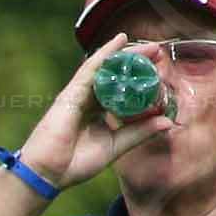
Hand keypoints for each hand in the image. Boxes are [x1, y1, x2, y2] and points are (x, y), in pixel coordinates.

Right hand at [14, 34, 178, 192]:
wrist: (48, 173)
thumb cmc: (75, 164)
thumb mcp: (115, 147)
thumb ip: (139, 133)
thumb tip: (167, 122)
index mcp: (98, 114)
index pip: (122, 92)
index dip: (140, 82)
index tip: (160, 75)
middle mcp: (89, 101)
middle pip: (116, 76)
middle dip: (137, 64)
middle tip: (159, 54)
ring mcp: (79, 95)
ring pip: (106, 69)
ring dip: (128, 56)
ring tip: (150, 48)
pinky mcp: (71, 93)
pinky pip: (91, 68)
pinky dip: (105, 53)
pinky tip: (120, 41)